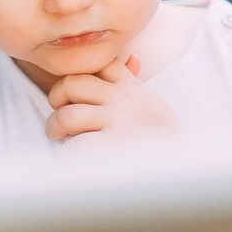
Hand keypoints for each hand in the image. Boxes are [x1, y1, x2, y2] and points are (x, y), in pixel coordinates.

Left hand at [44, 54, 179, 150]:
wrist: (176, 173)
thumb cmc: (161, 142)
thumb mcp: (151, 105)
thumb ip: (134, 83)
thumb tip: (131, 58)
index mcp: (130, 88)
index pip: (96, 62)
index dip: (77, 74)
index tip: (75, 94)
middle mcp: (122, 99)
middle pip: (71, 82)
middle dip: (57, 97)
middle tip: (59, 113)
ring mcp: (117, 120)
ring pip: (67, 114)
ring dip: (55, 128)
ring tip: (59, 137)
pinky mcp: (112, 145)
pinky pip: (74, 144)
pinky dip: (69, 153)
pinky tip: (76, 157)